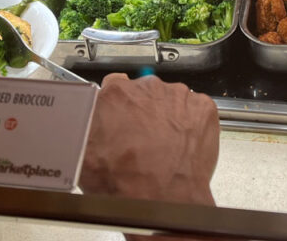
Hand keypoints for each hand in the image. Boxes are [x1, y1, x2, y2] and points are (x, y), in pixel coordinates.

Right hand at [79, 74, 219, 205]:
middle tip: (142, 140)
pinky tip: (182, 145)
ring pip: (171, 100)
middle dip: (144, 112)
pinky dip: (191, 124)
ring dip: (168, 117)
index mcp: (116, 93)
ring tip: (164, 147)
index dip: (118, 107)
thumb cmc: (124, 181)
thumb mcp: (84, 151)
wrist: (160, 200)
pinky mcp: (202, 108)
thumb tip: (85, 117)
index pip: (115, 86)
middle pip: (145, 93)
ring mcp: (178, 96)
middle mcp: (147, 88)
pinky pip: (195, 109)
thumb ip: (88, 123)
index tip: (121, 118)